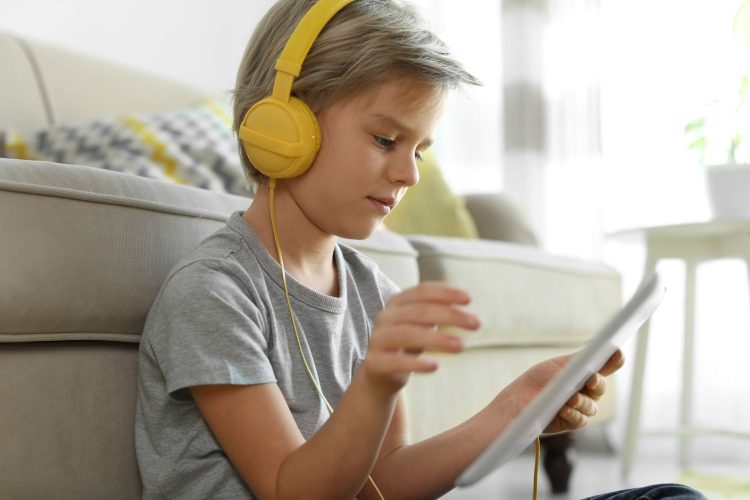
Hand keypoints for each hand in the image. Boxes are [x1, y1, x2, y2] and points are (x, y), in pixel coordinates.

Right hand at [362, 282, 480, 393]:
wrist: (379, 374)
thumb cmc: (406, 344)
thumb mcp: (421, 325)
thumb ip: (438, 313)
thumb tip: (467, 309)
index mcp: (397, 302)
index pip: (421, 291)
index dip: (445, 293)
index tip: (469, 299)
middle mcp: (385, 317)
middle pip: (418, 311)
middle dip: (450, 315)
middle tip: (476, 324)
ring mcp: (377, 339)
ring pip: (407, 334)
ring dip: (437, 339)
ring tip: (460, 346)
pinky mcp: (374, 362)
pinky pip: (394, 361)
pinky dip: (415, 363)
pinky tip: (435, 366)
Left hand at [497, 350, 624, 433]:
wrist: (519, 401)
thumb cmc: (538, 380)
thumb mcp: (558, 366)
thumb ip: (579, 360)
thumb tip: (600, 350)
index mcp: (584, 372)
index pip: (605, 365)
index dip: (614, 360)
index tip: (617, 353)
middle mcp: (586, 390)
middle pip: (600, 386)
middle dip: (597, 383)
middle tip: (591, 379)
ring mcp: (580, 406)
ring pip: (591, 406)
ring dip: (582, 401)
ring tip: (571, 398)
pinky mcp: (572, 422)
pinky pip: (580, 419)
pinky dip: (573, 414)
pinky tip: (564, 409)